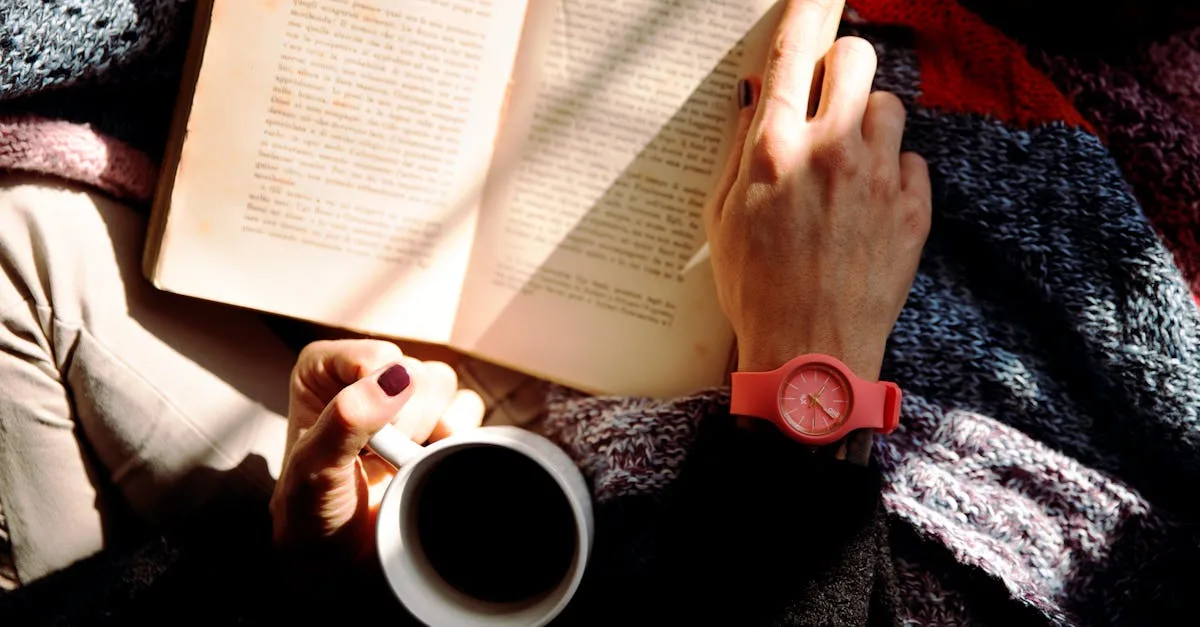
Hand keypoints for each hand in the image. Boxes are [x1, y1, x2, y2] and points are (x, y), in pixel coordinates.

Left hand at [269, 339, 483, 564]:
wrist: (340, 560)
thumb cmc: (311, 514)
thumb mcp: (314, 470)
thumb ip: (346, 421)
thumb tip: (394, 378)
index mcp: (323, 371)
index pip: (375, 356)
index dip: (380, 399)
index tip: (365, 441)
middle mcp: (364, 375)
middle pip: (416, 372)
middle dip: (404, 424)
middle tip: (377, 459)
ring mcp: (404, 398)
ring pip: (443, 385)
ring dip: (428, 431)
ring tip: (398, 462)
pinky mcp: (436, 420)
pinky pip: (468, 407)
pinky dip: (455, 438)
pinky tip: (425, 461)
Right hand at [704, 0, 931, 379]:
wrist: (811, 356)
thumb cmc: (755, 291)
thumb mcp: (722, 218)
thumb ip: (739, 148)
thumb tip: (755, 95)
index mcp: (774, 150)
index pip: (793, 50)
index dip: (808, 7)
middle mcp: (830, 152)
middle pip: (854, 57)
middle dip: (841, 64)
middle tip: (826, 96)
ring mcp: (878, 180)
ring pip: (888, 105)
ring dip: (866, 121)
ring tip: (846, 164)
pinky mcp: (913, 211)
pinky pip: (912, 160)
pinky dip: (893, 173)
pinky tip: (869, 206)